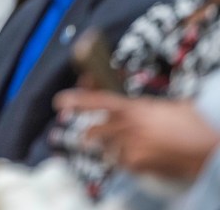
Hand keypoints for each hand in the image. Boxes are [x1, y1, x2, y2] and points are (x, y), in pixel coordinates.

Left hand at [54, 89, 219, 179]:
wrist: (211, 147)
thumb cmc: (193, 126)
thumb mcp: (168, 107)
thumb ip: (145, 107)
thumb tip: (134, 108)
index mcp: (136, 107)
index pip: (99, 100)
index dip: (77, 100)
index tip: (60, 102)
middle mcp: (130, 125)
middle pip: (96, 131)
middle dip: (89, 136)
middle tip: (86, 138)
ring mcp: (134, 145)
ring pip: (111, 150)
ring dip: (117, 151)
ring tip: (139, 149)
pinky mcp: (140, 163)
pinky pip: (125, 164)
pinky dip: (131, 164)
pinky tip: (148, 160)